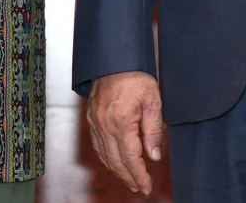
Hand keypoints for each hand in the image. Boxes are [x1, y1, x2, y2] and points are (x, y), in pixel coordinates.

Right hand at [87, 71, 163, 196]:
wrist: (114, 57)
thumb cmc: (136, 76)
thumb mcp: (153, 101)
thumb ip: (153, 130)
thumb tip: (154, 156)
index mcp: (121, 121)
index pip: (131, 158)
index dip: (139, 175)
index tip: (147, 186)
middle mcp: (104, 124)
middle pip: (115, 160)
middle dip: (128, 177)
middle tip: (139, 188)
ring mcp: (95, 120)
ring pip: (104, 154)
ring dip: (117, 170)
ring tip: (129, 179)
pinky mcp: (91, 116)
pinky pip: (97, 143)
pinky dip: (106, 157)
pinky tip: (114, 161)